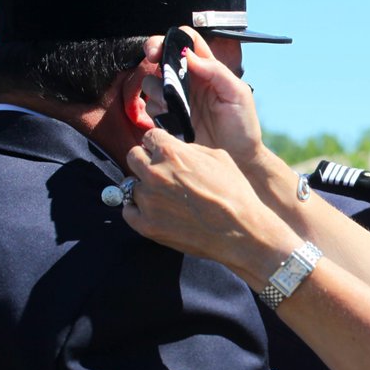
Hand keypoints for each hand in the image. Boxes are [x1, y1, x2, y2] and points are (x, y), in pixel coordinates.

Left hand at [123, 128, 297, 288]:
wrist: (241, 232)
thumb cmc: (235, 193)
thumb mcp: (219, 157)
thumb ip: (190, 148)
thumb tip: (175, 147)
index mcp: (171, 152)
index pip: (149, 137)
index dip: (158, 144)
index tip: (162, 152)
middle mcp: (154, 173)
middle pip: (133, 157)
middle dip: (145, 161)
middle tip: (161, 173)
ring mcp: (148, 200)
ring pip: (132, 186)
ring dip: (146, 189)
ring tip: (167, 198)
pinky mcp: (146, 225)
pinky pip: (128, 211)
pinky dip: (138, 210)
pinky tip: (157, 212)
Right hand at [141, 28, 263, 163]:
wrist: (239, 159)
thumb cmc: (242, 125)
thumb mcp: (237, 93)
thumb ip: (216, 71)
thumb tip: (188, 55)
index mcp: (207, 69)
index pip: (186, 42)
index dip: (173, 38)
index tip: (167, 45)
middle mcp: (188, 81)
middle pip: (162, 56)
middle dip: (153, 52)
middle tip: (154, 59)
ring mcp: (177, 100)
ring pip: (151, 82)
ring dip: (157, 88)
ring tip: (172, 102)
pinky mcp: (169, 120)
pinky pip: (151, 108)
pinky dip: (157, 110)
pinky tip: (172, 119)